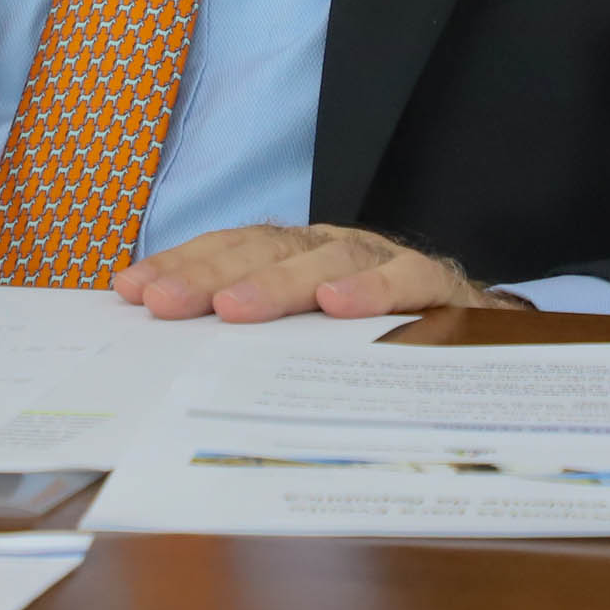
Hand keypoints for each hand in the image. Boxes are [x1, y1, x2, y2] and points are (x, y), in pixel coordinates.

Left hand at [112, 223, 527, 322]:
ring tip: (234, 308)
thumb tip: (166, 360)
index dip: (181, 264)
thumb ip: (252, 343)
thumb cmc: (377, 343)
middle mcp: (333, 250)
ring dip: (278, 282)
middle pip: (266, 250)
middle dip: (209, 274)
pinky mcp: (435, 285)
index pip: (230, 250)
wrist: (478, 339)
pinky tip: (338, 306)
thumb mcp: (308, 343)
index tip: (130, 290)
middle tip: (164, 303)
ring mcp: (384, 261)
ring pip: (328, 256)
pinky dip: (373, 289)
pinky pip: (407, 278)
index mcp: (297, 257)